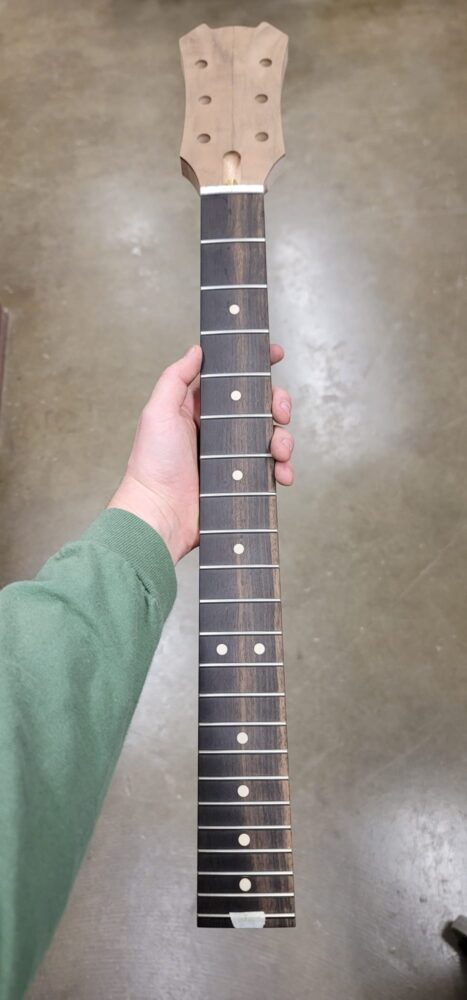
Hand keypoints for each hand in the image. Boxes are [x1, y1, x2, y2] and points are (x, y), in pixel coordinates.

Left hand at [108, 344, 293, 563]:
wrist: (160, 516)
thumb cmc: (152, 465)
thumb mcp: (158, 412)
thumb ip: (176, 378)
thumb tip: (196, 350)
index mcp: (199, 410)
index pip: (232, 381)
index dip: (255, 367)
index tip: (275, 355)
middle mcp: (218, 430)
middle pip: (260, 406)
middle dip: (278, 404)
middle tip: (280, 412)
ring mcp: (233, 457)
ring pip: (272, 437)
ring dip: (285, 439)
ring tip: (280, 450)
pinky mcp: (243, 482)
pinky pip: (272, 470)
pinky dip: (284, 469)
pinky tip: (282, 473)